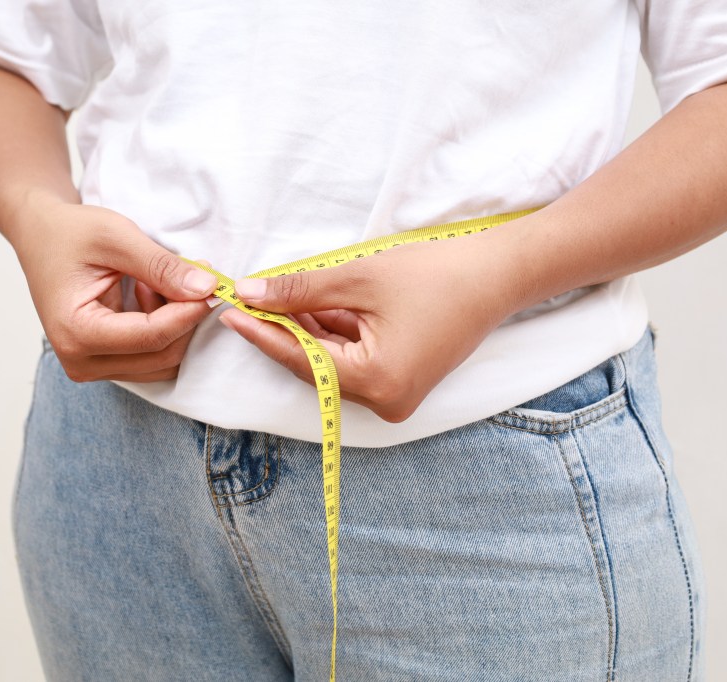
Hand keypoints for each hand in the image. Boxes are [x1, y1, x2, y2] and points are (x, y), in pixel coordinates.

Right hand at [13, 200, 217, 381]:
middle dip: (185, 317)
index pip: (151, 337)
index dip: (189, 312)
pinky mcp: (104, 363)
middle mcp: (80, 362)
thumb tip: (206, 289)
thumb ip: (162, 266)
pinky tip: (147, 294)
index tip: (214, 285)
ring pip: (162, 361)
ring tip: (154, 281)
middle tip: (191, 274)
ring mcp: (91, 368)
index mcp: (75, 333)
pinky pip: (152, 357)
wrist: (40, 237)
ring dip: (174, 324)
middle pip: (161, 356)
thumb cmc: (69, 233)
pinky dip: (164, 329)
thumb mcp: (116, 236)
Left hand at [218, 232, 521, 421]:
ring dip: (305, 331)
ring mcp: (395, 396)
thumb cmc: (436, 274)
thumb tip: (250, 295)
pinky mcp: (401, 382)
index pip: (300, 359)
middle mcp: (385, 402)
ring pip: (331, 362)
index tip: (228, 311)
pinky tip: (310, 306)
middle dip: (281, 331)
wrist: (498, 274)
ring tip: (275, 296)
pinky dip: (331, 335)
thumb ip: (300, 291)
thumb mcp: (359, 278)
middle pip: (314, 366)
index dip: (260, 333)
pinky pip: (352, 360)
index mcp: (377, 382)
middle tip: (246, 300)